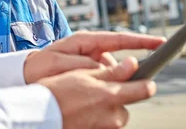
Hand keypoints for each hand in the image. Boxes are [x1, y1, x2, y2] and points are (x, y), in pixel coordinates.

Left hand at [24, 31, 164, 83]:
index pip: (119, 39)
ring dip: (113, 81)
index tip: (161, 42)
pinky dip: (105, 85)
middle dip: (129, 71)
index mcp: (86, 41)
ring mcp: (91, 59)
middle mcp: (91, 48)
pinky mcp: (88, 71)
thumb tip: (105, 67)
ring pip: (113, 72)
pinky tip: (96, 94)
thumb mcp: (59, 63)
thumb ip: (82, 63)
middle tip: (137, 81)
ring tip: (97, 91)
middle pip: (120, 59)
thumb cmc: (40, 65)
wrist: (26, 73)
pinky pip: (104, 78)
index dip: (142, 40)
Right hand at [38, 57, 155, 128]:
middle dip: (116, 94)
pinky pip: (105, 123)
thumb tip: (132, 63)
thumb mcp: (83, 75)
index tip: (144, 77)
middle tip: (96, 87)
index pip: (144, 89)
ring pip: (115, 114)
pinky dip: (97, 116)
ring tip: (84, 99)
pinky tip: (82, 110)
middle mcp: (113, 116)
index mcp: (111, 96)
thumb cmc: (57, 92)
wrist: (40, 116)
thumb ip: (112, 72)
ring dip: (106, 106)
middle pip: (127, 103)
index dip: (145, 81)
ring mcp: (106, 128)